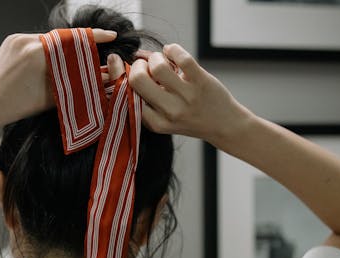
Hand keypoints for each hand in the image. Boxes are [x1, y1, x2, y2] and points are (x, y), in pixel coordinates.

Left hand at [0, 29, 116, 128]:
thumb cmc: (15, 107)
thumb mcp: (52, 97)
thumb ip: (78, 84)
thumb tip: (102, 78)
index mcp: (37, 54)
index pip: (73, 41)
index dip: (94, 37)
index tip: (111, 35)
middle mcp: (26, 41)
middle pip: (63, 38)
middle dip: (80, 46)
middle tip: (95, 54)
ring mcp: (17, 39)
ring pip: (50, 39)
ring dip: (63, 49)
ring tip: (74, 63)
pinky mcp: (12, 40)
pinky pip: (37, 42)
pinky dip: (48, 51)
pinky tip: (53, 64)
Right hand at [129, 44, 250, 144]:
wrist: (223, 125)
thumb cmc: (190, 118)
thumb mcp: (163, 118)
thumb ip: (146, 97)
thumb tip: (134, 59)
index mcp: (154, 122)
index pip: (125, 97)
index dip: (118, 74)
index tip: (116, 61)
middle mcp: (169, 112)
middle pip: (137, 79)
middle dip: (137, 65)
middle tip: (144, 65)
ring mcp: (186, 97)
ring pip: (158, 65)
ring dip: (156, 57)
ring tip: (161, 61)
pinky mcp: (201, 82)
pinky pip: (181, 57)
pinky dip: (173, 49)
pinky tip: (172, 52)